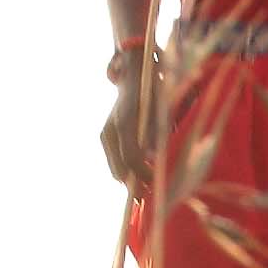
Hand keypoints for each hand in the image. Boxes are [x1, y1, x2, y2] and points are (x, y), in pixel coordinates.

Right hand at [97, 63, 149, 187]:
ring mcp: (106, 134)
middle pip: (120, 171)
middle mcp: (111, 131)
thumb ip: (158, 133)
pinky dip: (129, 171)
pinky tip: (143, 173)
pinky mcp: (106, 137)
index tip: (160, 186)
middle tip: (155, 194)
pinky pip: (117, 162)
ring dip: (133, 180)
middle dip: (138, 185)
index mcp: (125, 123)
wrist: (135, 74)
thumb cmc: (154, 90)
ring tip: (151, 185)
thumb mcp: (162, 110)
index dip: (145, 177)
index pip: (131, 160)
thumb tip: (154, 158)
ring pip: (117, 170)